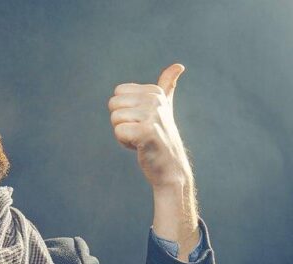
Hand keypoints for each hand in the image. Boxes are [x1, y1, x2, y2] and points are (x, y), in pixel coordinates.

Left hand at [108, 63, 190, 187]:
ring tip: (141, 140)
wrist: (171, 168)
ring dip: (124, 134)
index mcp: (155, 92)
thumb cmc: (162, 138)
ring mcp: (152, 115)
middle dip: (121, 122)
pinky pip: (119, 132)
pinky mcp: (147, 131)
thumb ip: (167, 86)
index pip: (118, 93)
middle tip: (139, 132)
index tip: (141, 122)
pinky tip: (140, 147)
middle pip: (114, 104)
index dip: (125, 112)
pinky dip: (125, 143)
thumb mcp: (165, 108)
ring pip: (115, 119)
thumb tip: (179, 65)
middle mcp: (155, 100)